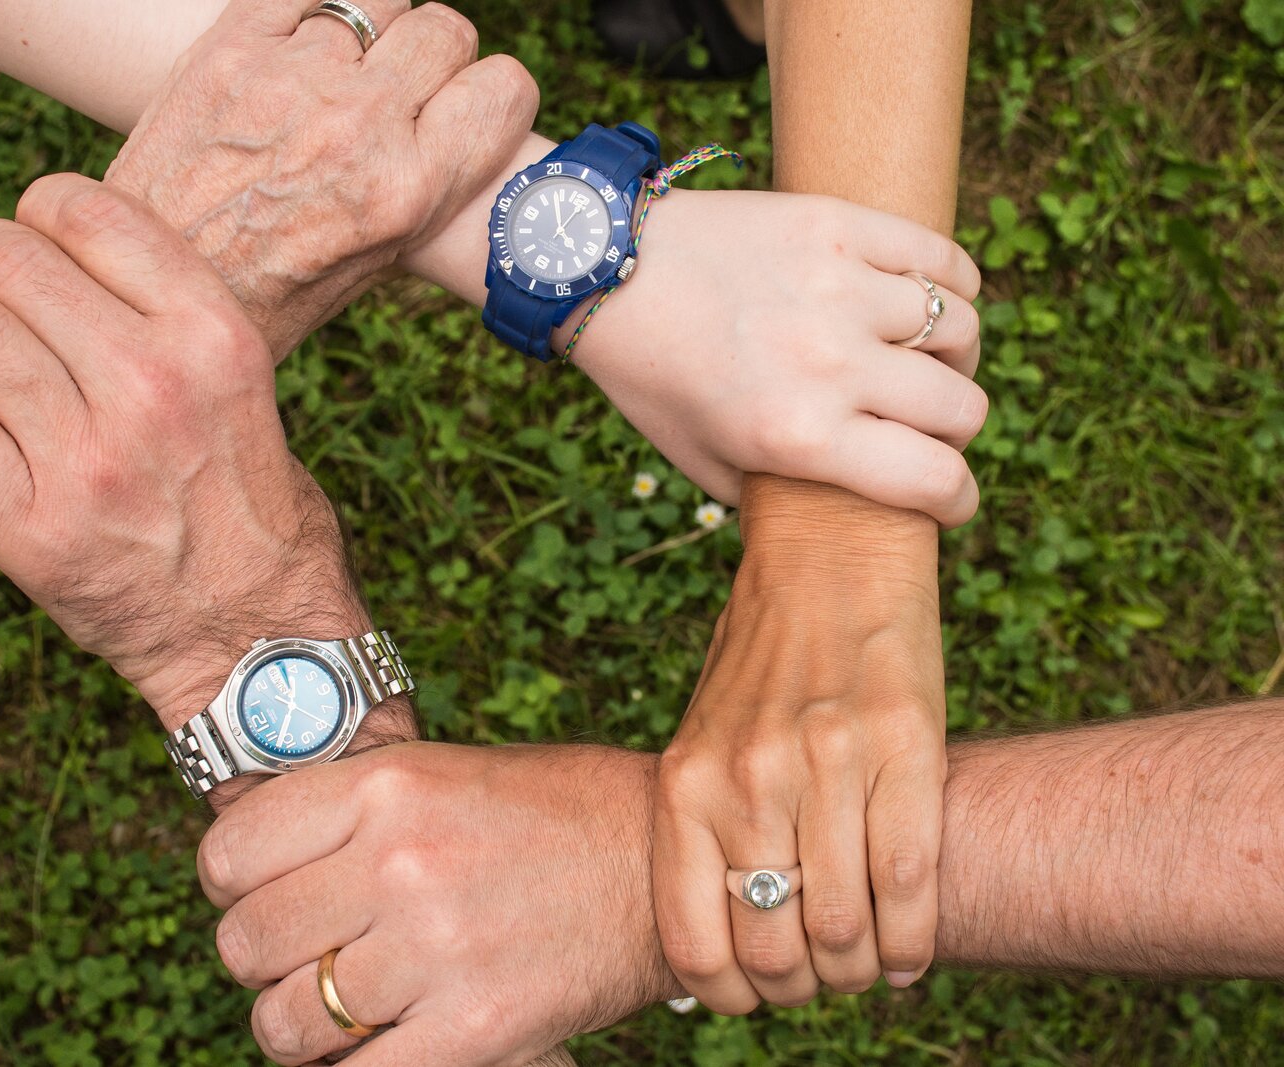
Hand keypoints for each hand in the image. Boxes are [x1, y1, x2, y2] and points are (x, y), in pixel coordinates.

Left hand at [0, 175, 377, 731]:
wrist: (256, 636)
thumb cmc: (249, 504)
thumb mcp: (246, 387)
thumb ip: (170, 318)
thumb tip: (63, 252)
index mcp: (215, 339)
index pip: (88, 213)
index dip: (38, 208)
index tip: (28, 231)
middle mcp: (153, 387)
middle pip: (12, 262)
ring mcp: (87, 461)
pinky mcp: (30, 529)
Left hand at [104, 0, 536, 354]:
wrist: (146, 290)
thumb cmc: (265, 291)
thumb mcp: (375, 262)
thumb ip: (427, 182)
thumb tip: (455, 120)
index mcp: (405, 191)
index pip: (503, 89)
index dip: (491, 95)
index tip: (467, 107)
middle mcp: (357, 126)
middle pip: (445, 31)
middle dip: (432, 58)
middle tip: (398, 92)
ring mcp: (290, 78)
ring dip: (369, 31)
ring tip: (339, 74)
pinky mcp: (229, 44)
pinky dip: (310, 8)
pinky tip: (296, 47)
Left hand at [198, 744, 680, 1065]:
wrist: (665, 871)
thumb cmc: (549, 815)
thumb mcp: (439, 774)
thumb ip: (344, 814)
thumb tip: (244, 872)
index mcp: (386, 786)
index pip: (228, 853)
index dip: (232, 884)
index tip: (259, 894)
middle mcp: (401, 862)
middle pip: (246, 943)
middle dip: (263, 960)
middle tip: (306, 955)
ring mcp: (437, 949)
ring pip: (286, 1023)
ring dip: (300, 1026)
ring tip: (341, 1009)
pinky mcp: (475, 1029)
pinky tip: (378, 1045)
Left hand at [572, 191, 986, 524]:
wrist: (608, 270)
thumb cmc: (653, 375)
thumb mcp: (703, 462)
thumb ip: (779, 495)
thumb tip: (845, 512)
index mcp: (797, 435)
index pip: (932, 478)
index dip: (956, 500)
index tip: (951, 500)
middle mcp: (830, 364)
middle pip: (961, 408)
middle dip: (955, 431)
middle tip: (928, 427)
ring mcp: (840, 287)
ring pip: (960, 327)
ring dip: (951, 355)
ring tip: (922, 360)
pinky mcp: (839, 224)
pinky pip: (941, 258)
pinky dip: (953, 284)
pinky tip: (935, 301)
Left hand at [653, 479, 946, 1011]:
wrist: (829, 548)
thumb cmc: (764, 658)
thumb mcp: (706, 736)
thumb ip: (711, 825)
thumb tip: (738, 934)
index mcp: (685, 782)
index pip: (692, 940)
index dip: (728, 996)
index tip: (753, 999)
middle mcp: (747, 779)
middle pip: (776, 950)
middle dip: (803, 989)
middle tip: (822, 981)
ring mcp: (825, 763)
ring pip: (846, 930)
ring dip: (861, 972)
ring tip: (868, 965)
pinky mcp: (904, 744)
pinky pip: (912, 883)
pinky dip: (915, 941)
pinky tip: (910, 952)